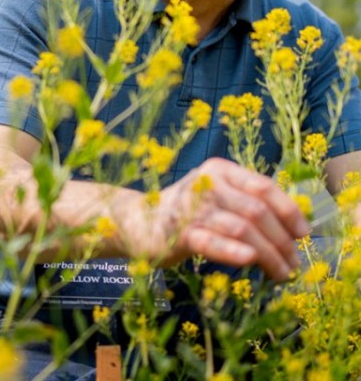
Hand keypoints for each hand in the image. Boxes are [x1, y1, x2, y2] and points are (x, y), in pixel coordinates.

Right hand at [131, 158, 310, 280]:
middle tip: (293, 263)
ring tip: (281, 273)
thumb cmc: (187, 209)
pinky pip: (213, 243)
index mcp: (220, 169)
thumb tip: (293, 225)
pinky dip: (234, 252)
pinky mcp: (179, 232)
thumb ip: (246, 200)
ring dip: (269, 255)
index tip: (303, 234)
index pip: (263, 186)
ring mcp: (192, 207)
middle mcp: (207, 183)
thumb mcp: (216, 194)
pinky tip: (250, 261)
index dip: (289, 211)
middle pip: (257, 211)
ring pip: (242, 230)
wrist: (139, 219)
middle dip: (282, 241)